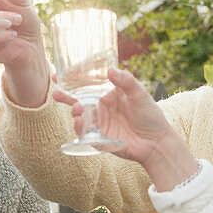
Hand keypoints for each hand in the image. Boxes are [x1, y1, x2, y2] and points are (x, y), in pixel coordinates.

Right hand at [53, 67, 198, 187]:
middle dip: (64, 96)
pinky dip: (81, 128)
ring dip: (75, 112)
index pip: (87, 84)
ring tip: (77, 110)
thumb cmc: (150, 115)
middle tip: (56, 93)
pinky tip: (82, 122)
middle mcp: (100, 107)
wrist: (156, 143)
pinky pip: (84, 133)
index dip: (72, 79)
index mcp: (108, 94)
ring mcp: (98, 123)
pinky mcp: (98, 138)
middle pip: (77, 100)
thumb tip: (109, 69)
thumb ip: (125, 81)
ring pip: (79, 116)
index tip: (58, 73)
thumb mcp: (139, 94)